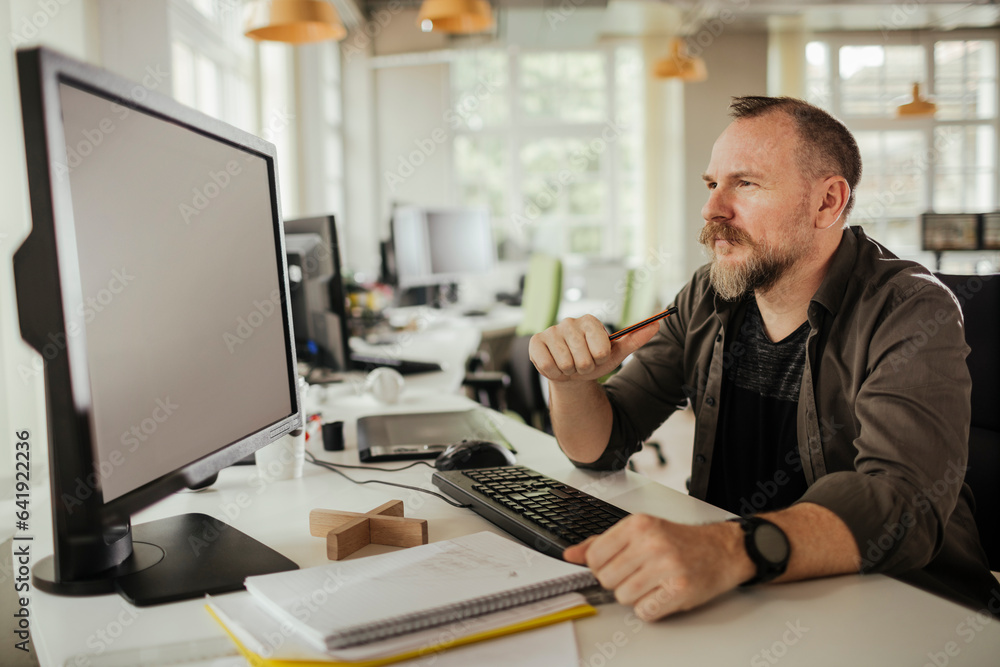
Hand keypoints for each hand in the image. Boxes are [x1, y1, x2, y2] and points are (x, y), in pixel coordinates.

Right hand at [529, 315, 657, 382]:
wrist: (571, 373)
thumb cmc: (594, 360)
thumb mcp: (616, 353)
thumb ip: (637, 338)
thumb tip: (658, 323)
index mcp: (590, 321)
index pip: (600, 348)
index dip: (600, 359)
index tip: (597, 357)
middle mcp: (569, 322)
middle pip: (582, 359)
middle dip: (584, 368)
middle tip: (581, 364)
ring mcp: (551, 331)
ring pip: (565, 363)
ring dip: (569, 371)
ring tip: (569, 365)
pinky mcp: (536, 342)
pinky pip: (547, 365)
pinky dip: (553, 372)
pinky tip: (555, 366)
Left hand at [563, 514, 753, 620]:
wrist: (721, 550)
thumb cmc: (680, 541)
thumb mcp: (641, 531)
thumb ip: (603, 542)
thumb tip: (571, 555)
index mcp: (638, 524)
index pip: (594, 556)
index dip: (600, 567)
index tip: (614, 565)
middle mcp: (651, 542)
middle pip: (606, 579)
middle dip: (618, 582)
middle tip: (637, 574)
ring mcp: (665, 566)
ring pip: (623, 597)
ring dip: (635, 596)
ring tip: (652, 583)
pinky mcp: (679, 589)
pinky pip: (645, 611)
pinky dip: (651, 608)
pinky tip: (662, 593)